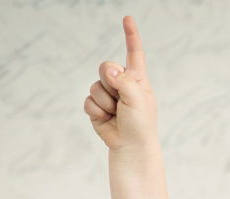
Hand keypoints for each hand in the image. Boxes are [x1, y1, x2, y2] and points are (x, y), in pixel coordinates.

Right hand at [83, 15, 156, 150]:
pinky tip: (107, 120)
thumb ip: (124, 80)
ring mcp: (109, 96)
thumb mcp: (137, 98)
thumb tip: (109, 71)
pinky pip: (88, 101)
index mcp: (137, 79)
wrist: (131, 148)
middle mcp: (122, 84)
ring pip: (95, 86)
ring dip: (105, 102)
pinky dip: (97, 111)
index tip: (127, 19)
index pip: (134, 53)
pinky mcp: (97, 108)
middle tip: (120, 98)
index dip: (131, 36)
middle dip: (109, 81)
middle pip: (105, 67)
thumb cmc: (140, 125)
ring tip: (116, 114)